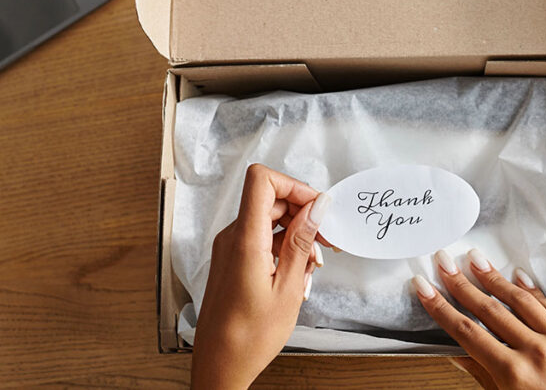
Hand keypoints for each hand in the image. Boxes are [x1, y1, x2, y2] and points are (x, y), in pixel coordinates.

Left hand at [191, 164, 331, 389]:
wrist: (219, 365)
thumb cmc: (249, 337)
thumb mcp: (288, 288)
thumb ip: (301, 242)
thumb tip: (317, 208)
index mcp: (244, 240)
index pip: (262, 180)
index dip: (294, 186)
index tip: (317, 207)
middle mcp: (232, 237)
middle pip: (270, 199)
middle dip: (303, 214)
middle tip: (325, 241)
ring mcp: (230, 247)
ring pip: (268, 220)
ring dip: (296, 234)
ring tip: (312, 266)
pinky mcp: (232, 259)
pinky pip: (261, 237)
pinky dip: (283, 247)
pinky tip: (297, 273)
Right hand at [413, 248, 545, 389]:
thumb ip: (484, 375)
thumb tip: (460, 351)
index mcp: (513, 375)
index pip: (468, 332)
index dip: (442, 308)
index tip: (425, 288)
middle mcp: (539, 354)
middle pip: (490, 310)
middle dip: (462, 284)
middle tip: (445, 262)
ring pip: (523, 301)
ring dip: (495, 279)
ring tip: (476, 260)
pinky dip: (536, 292)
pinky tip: (518, 277)